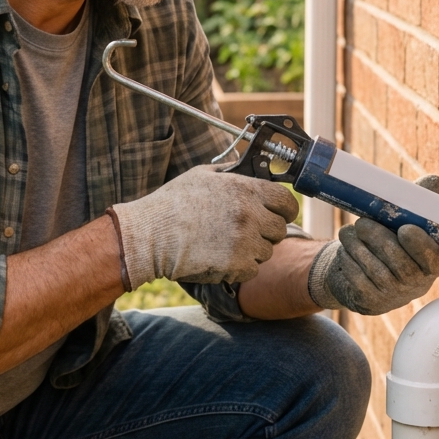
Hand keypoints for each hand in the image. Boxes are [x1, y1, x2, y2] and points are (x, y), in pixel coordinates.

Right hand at [108, 165, 298, 289]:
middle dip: (266, 231)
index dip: (285, 209)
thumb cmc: (173, 203)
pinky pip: (252, 269)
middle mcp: (249, 215)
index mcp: (245, 189)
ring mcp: (244, 242)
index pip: (287, 201)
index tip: (278, 214)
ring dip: (252, 250)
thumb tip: (252, 168)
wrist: (151, 235)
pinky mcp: (236, 265)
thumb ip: (233, 172)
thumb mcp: (203, 175)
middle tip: (245, 231)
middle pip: (280, 229)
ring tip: (225, 243)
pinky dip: (240, 267)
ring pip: (267, 251)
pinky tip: (219, 256)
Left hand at [306, 174, 438, 314]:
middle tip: (363, 223)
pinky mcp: (369, 301)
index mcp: (434, 262)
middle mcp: (417, 283)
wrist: (364, 272)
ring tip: (350, 232)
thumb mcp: (406, 219)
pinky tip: (346, 250)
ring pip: (373, 267)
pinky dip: (347, 258)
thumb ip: (421, 201)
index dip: (421, 245)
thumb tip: (436, 182)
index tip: (405, 229)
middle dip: (378, 238)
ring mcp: (393, 296)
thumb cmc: (391, 240)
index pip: (434, 259)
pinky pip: (356, 277)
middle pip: (400, 263)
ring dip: (356, 244)